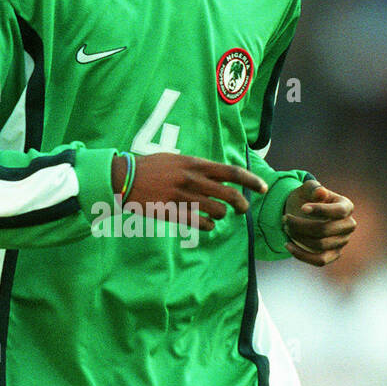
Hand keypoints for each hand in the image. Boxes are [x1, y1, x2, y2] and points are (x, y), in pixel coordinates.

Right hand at [112, 152, 266, 231]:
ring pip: (217, 211)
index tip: (262, 188)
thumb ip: (197, 166)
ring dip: (221, 215)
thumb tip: (217, 174)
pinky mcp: (173, 212)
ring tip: (216, 215)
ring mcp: (183, 197)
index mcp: (195, 164)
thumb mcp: (176, 159)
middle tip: (241, 209)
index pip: (232, 172)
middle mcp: (192, 179)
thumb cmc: (150, 167)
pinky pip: (200, 223)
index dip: (251, 181)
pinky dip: (208, 226)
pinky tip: (206, 225)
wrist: (124, 178)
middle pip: (229, 194)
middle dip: (240, 204)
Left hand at [281, 180, 355, 264]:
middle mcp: (348, 225)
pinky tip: (287, 245)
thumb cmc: (306, 198)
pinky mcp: (333, 255)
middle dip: (301, 225)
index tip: (302, 208)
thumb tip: (321, 193)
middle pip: (325, 230)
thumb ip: (313, 188)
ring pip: (319, 245)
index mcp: (347, 206)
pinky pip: (319, 260)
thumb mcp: (307, 189)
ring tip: (286, 227)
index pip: (338, 211)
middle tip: (285, 218)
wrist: (301, 213)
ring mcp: (342, 242)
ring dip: (298, 237)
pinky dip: (301, 254)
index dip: (320, 210)